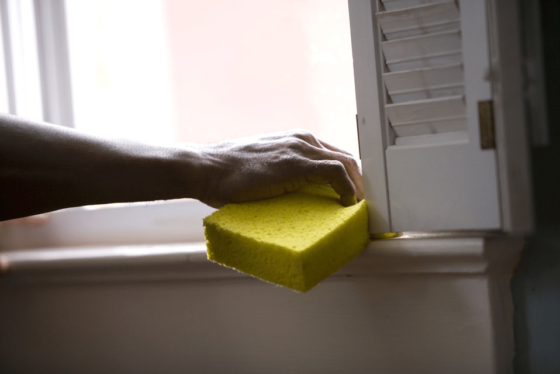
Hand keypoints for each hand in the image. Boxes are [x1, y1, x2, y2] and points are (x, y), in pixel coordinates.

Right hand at [195, 130, 362, 207]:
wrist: (206, 168)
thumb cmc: (227, 173)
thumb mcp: (263, 168)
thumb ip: (283, 175)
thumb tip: (293, 198)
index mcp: (295, 140)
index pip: (335, 156)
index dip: (349, 177)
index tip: (353, 196)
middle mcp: (303, 139)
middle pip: (347, 158)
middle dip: (359, 182)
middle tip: (362, 206)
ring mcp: (300, 148)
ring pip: (348, 163)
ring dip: (358, 187)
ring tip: (358, 209)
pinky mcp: (297, 163)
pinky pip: (336, 172)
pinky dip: (347, 188)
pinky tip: (347, 204)